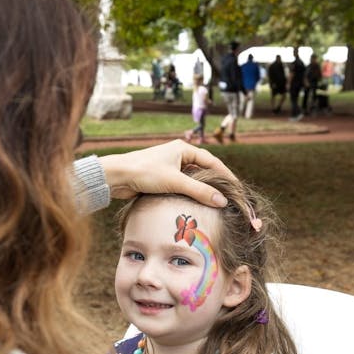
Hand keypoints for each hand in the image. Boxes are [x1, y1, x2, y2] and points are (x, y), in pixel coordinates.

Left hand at [98, 140, 235, 206]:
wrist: (117, 177)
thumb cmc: (144, 173)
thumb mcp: (175, 182)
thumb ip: (199, 191)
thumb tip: (222, 201)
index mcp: (184, 148)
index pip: (213, 161)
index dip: (226, 175)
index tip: (236, 189)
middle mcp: (178, 155)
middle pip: (203, 170)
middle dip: (215, 184)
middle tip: (228, 198)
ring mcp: (169, 166)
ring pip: (192, 179)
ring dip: (201, 190)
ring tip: (214, 204)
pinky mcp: (161, 178)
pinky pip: (181, 186)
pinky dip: (189, 194)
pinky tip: (194, 204)